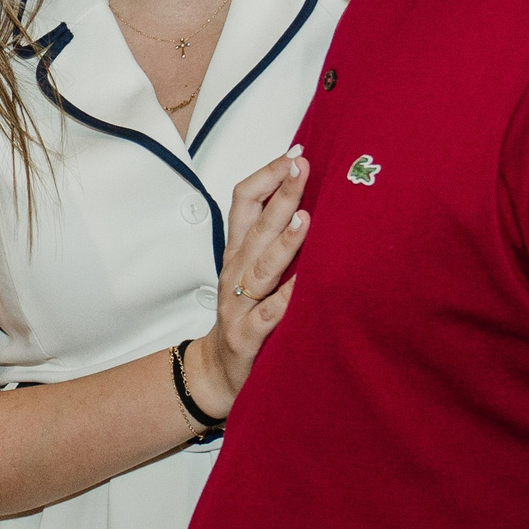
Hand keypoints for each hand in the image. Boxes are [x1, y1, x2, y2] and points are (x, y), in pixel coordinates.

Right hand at [185, 149, 309, 418]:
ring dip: (284, 242)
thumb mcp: (251, 271)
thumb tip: (310, 198)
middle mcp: (236, 272)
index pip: (243, 202)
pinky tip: (304, 284)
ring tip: (305, 218)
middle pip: (256, 226)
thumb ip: (274, 239)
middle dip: (280, 194)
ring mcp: (239, 304)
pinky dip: (286, 298)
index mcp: (237, 252)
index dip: (265, 176)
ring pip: (262, 267)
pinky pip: (268, 314)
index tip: (291, 156)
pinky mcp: (248, 335)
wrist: (218, 371)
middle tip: (302, 168)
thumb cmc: (243, 316)